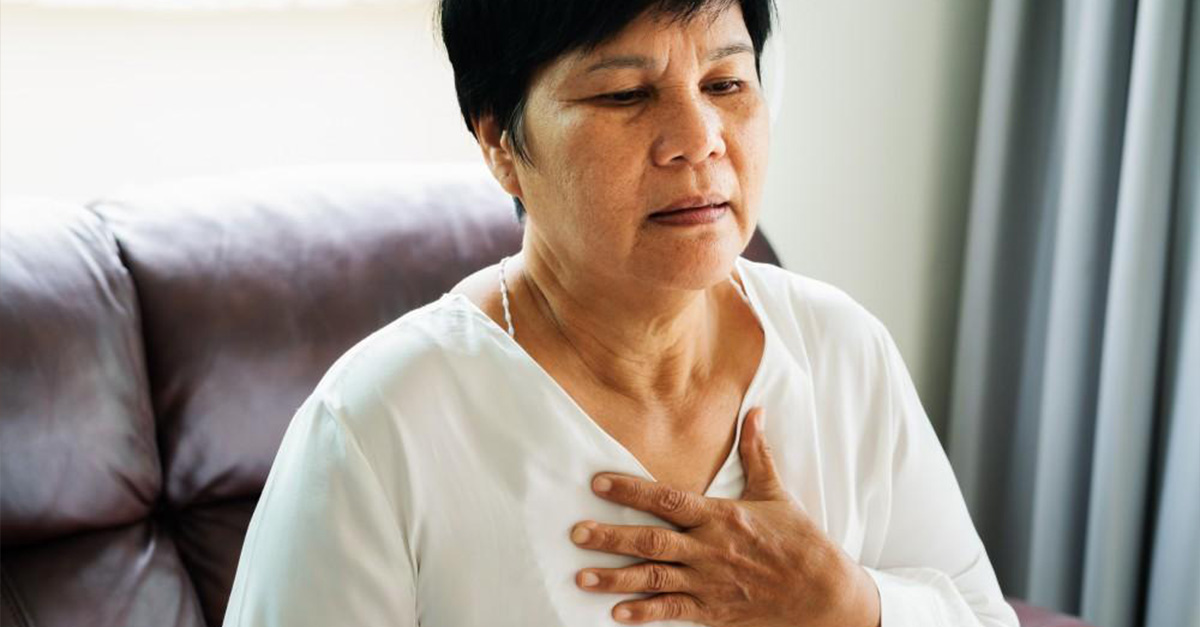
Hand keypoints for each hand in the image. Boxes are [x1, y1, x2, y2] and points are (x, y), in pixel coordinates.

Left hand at [569, 408, 880, 625]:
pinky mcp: (714, 610)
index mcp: (721, 516)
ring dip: (616, 578)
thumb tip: (754, 410)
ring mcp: (710, 582)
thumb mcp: (777, 494)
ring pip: (655, 578)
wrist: (825, 594)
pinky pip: (674, 612)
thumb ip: (757, 453)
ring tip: (582, 576)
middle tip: (576, 532)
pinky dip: (645, 614)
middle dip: (611, 536)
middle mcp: (710, 548)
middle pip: (652, 540)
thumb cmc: (799, 541)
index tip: (598, 482)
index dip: (631, 490)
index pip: (668, 499)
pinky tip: (617, 613)